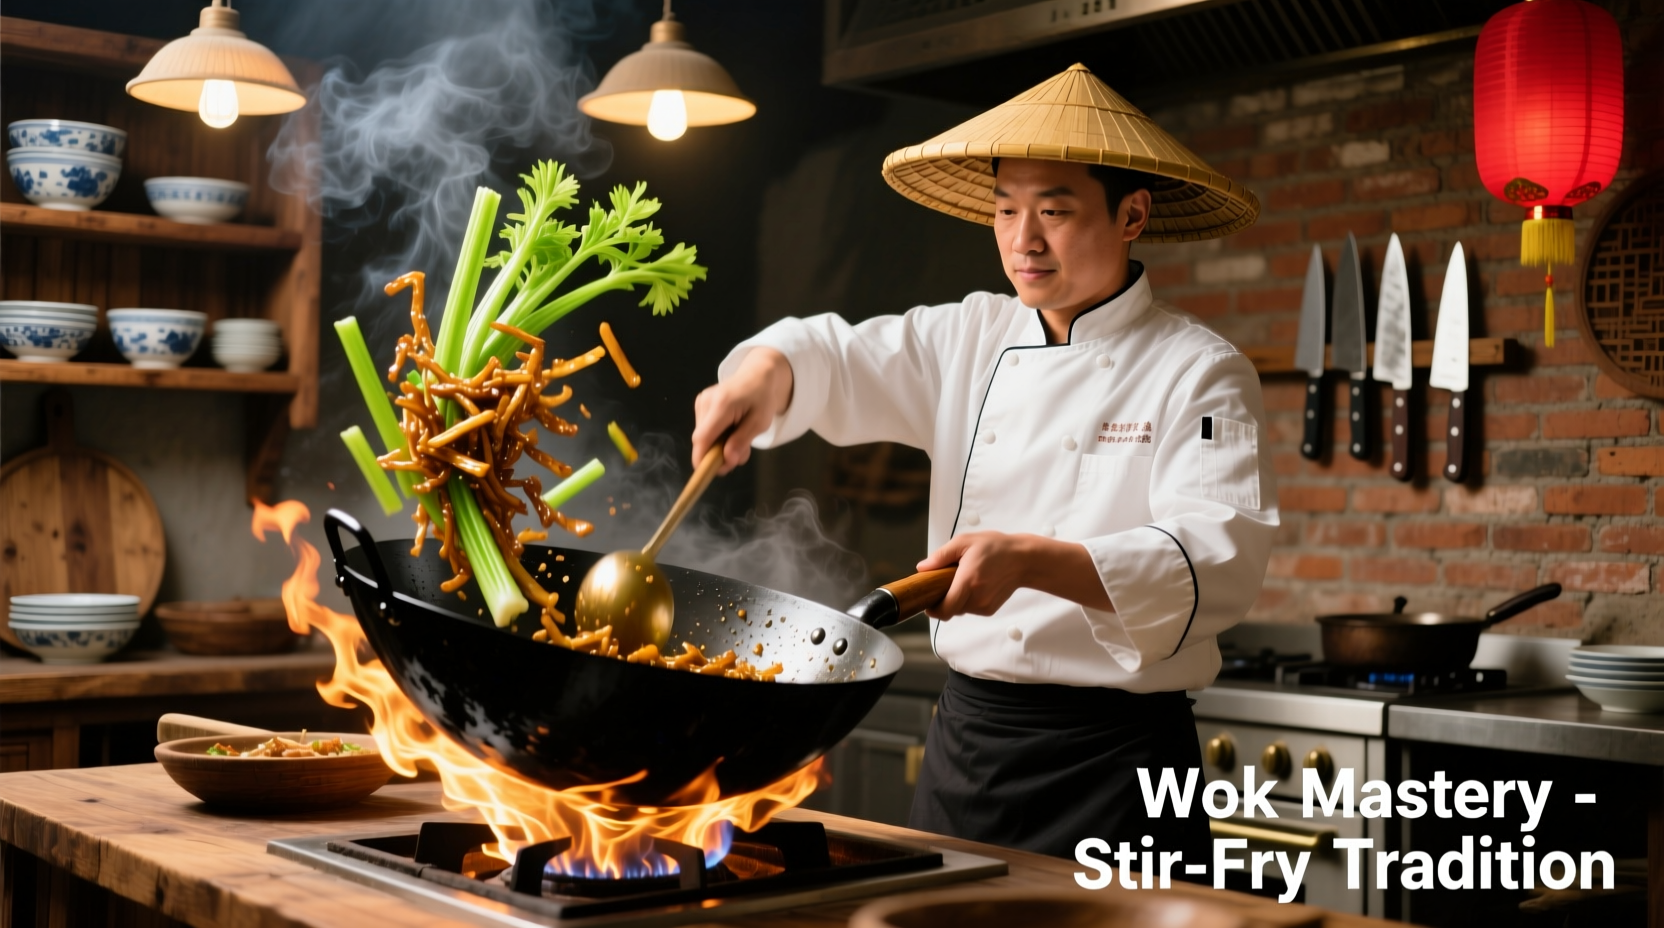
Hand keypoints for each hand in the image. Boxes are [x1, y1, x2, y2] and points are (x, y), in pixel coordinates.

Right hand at [691, 347, 793, 473]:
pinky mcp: (700, 403)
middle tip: (740, 456)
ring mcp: (701, 401)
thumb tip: (728, 460)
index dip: (702, 458)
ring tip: (739, 439)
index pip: (703, 437)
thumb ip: (742, 441)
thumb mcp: (760, 423)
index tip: (708, 474)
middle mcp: (707, 401)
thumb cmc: (762, 399)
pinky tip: (731, 430)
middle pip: (702, 439)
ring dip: (719, 445)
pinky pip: (704, 429)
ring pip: (703, 436)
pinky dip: (716, 436)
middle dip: (718, 453)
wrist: (758, 376)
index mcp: (722, 405)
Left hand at [917, 532, 1112, 618]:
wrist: (1023, 559)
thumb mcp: (964, 542)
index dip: (933, 610)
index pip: (945, 609)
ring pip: (961, 610)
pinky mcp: (990, 609)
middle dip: (944, 600)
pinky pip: (971, 609)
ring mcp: (985, 605)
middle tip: (944, 584)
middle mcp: (976, 598)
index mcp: (967, 582)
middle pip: (951, 610)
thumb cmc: (995, 548)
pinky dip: (968, 600)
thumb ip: (941, 556)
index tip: (927, 603)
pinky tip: (975, 584)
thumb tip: (922, 568)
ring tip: (964, 579)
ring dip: (957, 599)